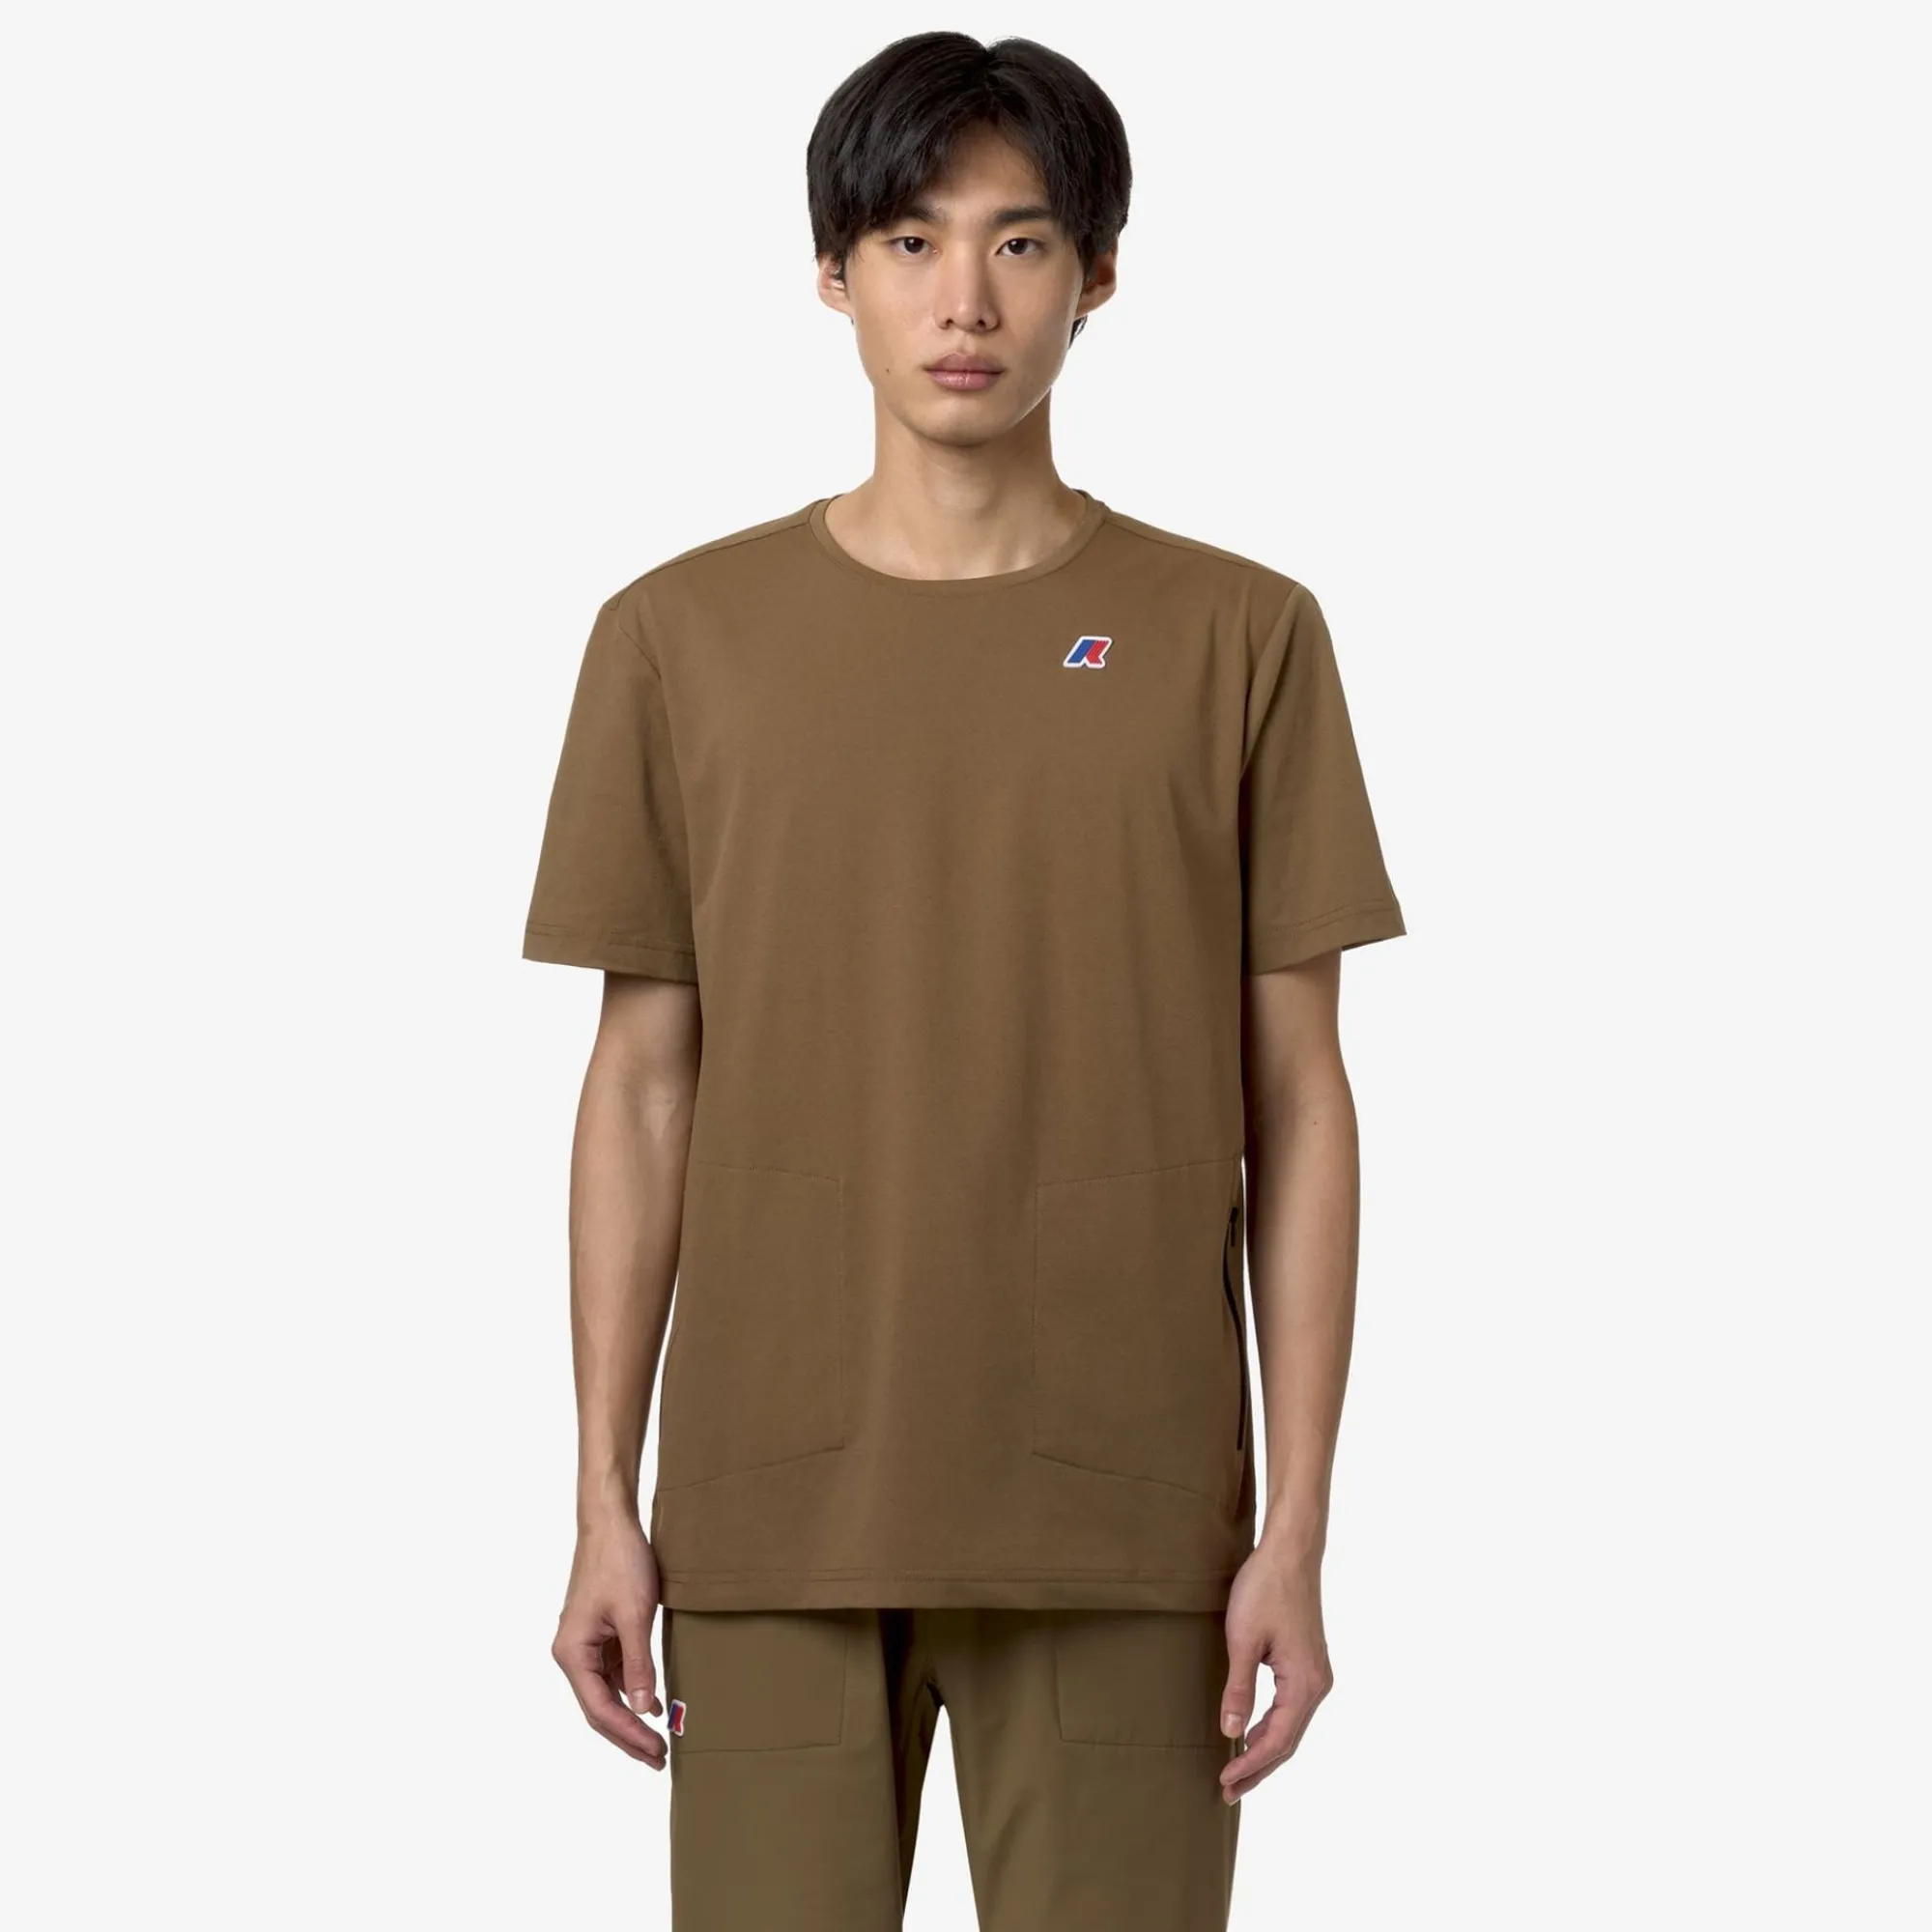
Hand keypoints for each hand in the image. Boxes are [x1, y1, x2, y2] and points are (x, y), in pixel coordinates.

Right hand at [552, 1517, 666, 1765]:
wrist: (611, 1522)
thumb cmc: (619, 1561)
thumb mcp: (634, 1615)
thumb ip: (638, 1665)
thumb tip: (644, 1709)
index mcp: (572, 1653)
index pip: (600, 1709)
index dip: (629, 1735)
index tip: (656, 1750)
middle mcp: (572, 1653)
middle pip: (599, 1708)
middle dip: (628, 1735)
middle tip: (659, 1758)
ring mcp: (584, 1644)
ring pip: (606, 1693)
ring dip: (631, 1716)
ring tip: (658, 1740)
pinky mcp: (598, 1633)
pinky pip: (613, 1672)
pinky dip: (632, 1689)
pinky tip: (652, 1703)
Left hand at [1215, 1536, 1334, 1803]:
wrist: (1290, 1552)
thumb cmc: (1265, 1589)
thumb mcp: (1243, 1640)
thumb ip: (1239, 1689)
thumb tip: (1232, 1733)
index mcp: (1305, 1684)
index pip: (1278, 1740)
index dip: (1251, 1765)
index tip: (1225, 1780)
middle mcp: (1318, 1685)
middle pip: (1288, 1741)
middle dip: (1258, 1768)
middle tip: (1228, 1790)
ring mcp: (1316, 1674)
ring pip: (1291, 1727)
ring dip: (1264, 1750)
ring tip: (1237, 1771)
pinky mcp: (1308, 1663)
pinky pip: (1291, 1709)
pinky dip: (1272, 1728)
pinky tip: (1252, 1733)